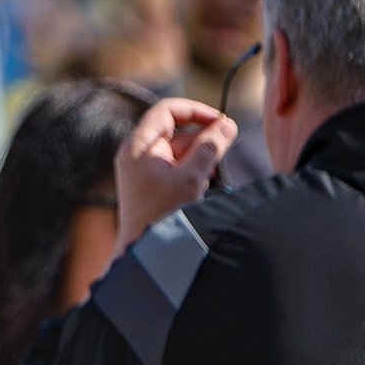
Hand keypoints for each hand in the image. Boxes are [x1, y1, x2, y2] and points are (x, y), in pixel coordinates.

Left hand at [116, 98, 238, 246]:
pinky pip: (175, 168)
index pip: (167, 111)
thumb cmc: (162, 215)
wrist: (145, 254)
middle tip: (224, 151)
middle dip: (202, 140)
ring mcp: (142, 170)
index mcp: (138, 146)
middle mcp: (137, 154)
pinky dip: (192, 171)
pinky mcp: (150, 185)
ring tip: (211, 175)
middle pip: (176, 131)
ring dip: (199, 158)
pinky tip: (203, 185)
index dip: (196, 111)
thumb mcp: (192, 177)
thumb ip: (210, 147)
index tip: (221, 121)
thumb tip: (227, 125)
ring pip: (178, 151)